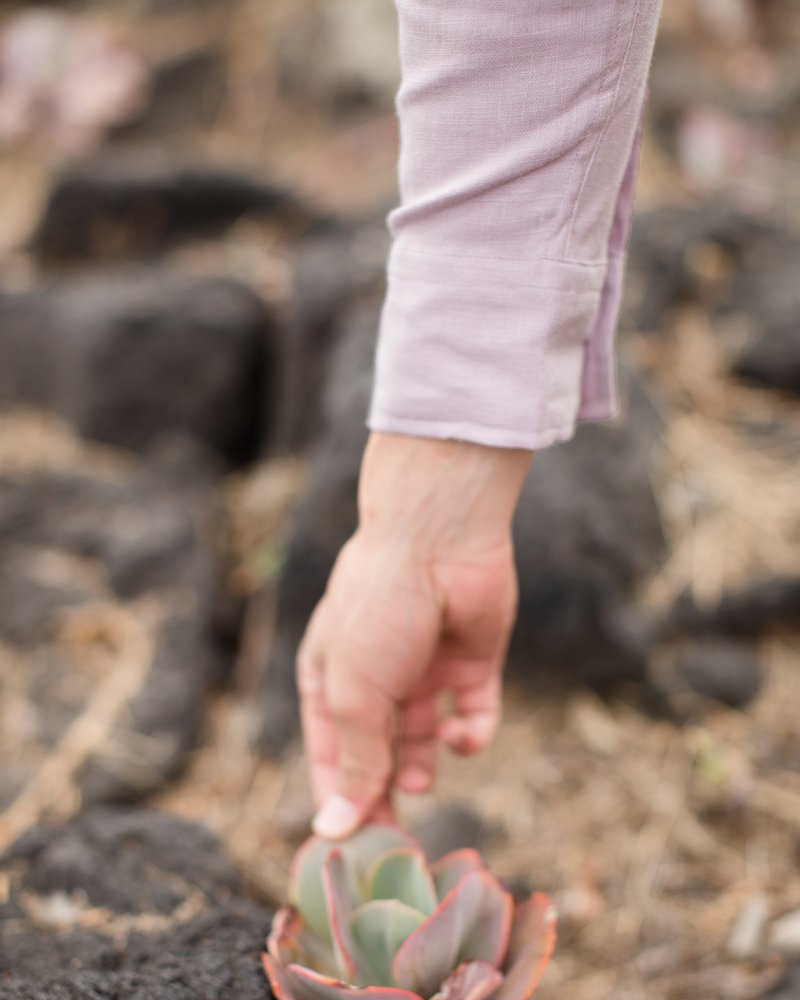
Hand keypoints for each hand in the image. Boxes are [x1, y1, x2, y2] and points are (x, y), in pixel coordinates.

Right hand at [298, 432, 531, 838]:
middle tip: (396, 844)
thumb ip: (353, 759)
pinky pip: (472, 715)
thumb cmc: (379, 609)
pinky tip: (458, 732)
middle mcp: (377, 679)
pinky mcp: (471, 666)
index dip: (340, 801)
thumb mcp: (354, 692)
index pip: (331, 756)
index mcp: (330, 680)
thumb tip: (334, 827)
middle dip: (386, 795)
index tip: (350, 852)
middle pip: (379, 754)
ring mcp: (425, 672)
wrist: (439, 541)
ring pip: (424, 742)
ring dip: (423, 767)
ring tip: (421, 777)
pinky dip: (469, 734)